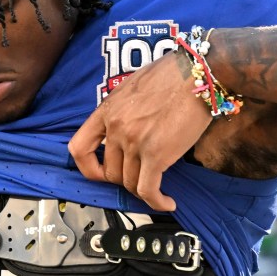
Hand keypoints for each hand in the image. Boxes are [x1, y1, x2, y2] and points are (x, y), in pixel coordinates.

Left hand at [69, 52, 210, 211]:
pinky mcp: (157, 154)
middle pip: (110, 171)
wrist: (197, 72)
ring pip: (129, 183)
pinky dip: (157, 202)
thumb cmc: (172, 75)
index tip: (99, 174)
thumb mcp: (132, 88)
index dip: (87, 167)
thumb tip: (125, 132)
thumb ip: (122, 112)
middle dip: (125, 179)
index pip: (79, 148)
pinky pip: (148, 190)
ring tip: (158, 190)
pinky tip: (167, 202)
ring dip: (143, 190)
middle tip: (142, 176)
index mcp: (106, 111)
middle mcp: (116, 128)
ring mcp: (134, 142)